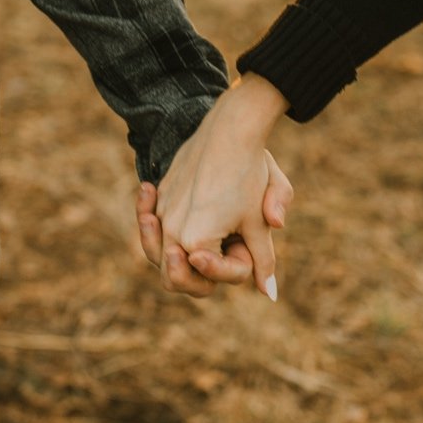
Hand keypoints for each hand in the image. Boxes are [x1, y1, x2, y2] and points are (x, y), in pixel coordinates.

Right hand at [135, 76, 292, 298]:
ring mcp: (161, 211)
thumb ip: (262, 260)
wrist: (230, 128)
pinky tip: (163, 215)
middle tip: (210, 263)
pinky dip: (156, 225)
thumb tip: (269, 294)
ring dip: (171, 257)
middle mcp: (170, 230)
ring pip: (156, 252)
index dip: (237, 268)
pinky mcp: (160, 193)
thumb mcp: (259, 221)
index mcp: (195, 241)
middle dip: (197, 276)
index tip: (246, 245)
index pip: (213, 276)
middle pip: (174, 278)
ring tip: (187, 252)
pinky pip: (153, 222)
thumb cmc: (249, 173)